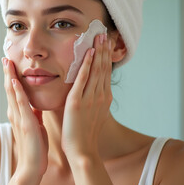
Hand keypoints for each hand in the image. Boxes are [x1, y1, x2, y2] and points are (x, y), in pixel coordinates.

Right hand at [2, 58, 47, 184]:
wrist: (32, 166)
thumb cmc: (35, 148)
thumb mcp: (35, 126)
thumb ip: (34, 115)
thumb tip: (35, 105)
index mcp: (18, 114)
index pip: (13, 92)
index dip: (11, 77)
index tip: (10, 64)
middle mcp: (15, 114)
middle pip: (10, 89)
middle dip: (8, 73)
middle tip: (5, 57)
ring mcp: (19, 118)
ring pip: (12, 93)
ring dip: (10, 77)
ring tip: (7, 63)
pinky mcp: (26, 124)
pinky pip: (21, 105)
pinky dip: (17, 92)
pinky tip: (14, 81)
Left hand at [62, 33, 111, 157]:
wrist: (82, 151)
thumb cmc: (84, 135)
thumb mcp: (92, 114)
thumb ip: (91, 100)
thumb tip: (89, 91)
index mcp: (103, 98)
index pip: (105, 73)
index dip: (105, 57)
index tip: (105, 43)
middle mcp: (100, 96)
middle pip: (103, 68)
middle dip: (104, 50)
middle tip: (104, 33)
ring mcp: (90, 98)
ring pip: (96, 71)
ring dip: (97, 52)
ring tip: (98, 37)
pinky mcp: (77, 102)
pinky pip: (83, 80)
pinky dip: (86, 65)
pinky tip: (88, 53)